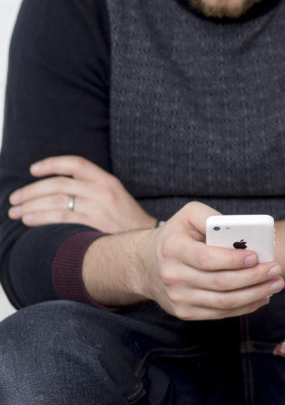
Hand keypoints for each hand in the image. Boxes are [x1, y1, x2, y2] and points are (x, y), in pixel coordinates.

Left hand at [8, 155, 155, 232]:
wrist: (148, 240)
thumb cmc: (128, 221)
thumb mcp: (114, 196)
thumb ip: (92, 189)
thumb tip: (60, 189)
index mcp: (107, 180)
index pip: (75, 163)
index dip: (52, 163)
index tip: (33, 169)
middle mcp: (102, 190)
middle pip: (59, 184)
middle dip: (32, 190)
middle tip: (15, 197)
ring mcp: (97, 208)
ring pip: (57, 201)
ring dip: (31, 205)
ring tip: (15, 211)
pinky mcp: (93, 225)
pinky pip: (61, 218)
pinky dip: (41, 218)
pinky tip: (28, 220)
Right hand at [84, 202, 284, 319]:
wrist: (146, 264)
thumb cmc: (175, 235)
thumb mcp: (187, 214)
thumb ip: (211, 216)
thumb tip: (238, 229)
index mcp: (173, 249)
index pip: (206, 258)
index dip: (232, 260)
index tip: (256, 255)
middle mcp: (173, 276)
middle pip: (219, 283)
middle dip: (253, 278)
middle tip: (276, 270)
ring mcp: (178, 299)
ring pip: (223, 303)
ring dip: (254, 295)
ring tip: (275, 284)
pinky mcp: (185, 312)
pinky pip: (219, 313)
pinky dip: (244, 307)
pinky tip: (261, 297)